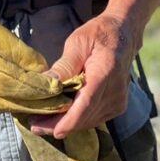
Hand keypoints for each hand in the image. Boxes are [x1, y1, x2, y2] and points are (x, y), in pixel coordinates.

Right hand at [0, 0, 68, 113]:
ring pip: (5, 105)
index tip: (60, 87)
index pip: (11, 82)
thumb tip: (40, 66)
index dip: (37, 86)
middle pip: (10, 100)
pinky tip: (34, 103)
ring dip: (32, 106)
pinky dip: (17, 103)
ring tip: (56, 104)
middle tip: (65, 102)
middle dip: (40, 103)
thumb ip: (13, 47)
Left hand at [31, 12, 138, 137]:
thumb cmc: (99, 34)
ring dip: (66, 123)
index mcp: (105, 70)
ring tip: (44, 119)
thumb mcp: (78, 42)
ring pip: (87, 122)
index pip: (86, 103)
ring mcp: (119, 99)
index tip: (43, 127)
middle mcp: (116, 89)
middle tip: (34, 123)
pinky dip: (77, 120)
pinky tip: (64, 114)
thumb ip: (63, 66)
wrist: (124, 33)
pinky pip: (93, 119)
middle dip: (57, 124)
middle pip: (84, 117)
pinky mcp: (118, 106)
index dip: (65, 121)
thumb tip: (44, 86)